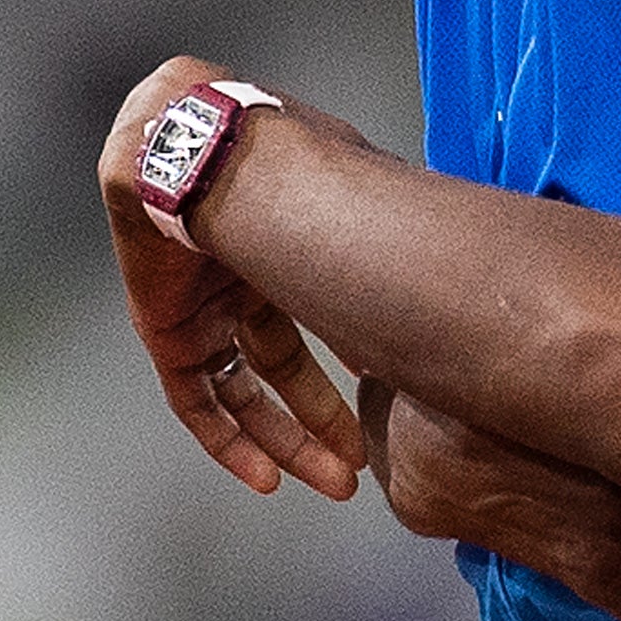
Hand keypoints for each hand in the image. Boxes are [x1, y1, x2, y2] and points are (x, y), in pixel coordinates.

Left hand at [100, 55, 365, 501]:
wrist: (202, 142)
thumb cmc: (273, 148)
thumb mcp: (348, 182)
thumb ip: (380, 221)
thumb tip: (457, 238)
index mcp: (273, 247)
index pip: (308, 325)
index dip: (340, 372)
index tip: (379, 404)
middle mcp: (232, 282)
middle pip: (279, 368)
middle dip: (321, 420)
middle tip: (358, 464)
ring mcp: (195, 306)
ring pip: (241, 393)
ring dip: (286, 441)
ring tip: (332, 479)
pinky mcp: (163, 328)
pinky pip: (193, 401)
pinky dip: (229, 442)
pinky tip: (267, 479)